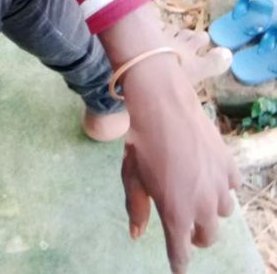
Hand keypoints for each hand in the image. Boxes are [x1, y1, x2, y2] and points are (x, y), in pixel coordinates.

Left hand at [120, 55, 240, 273]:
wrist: (163, 107)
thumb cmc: (142, 143)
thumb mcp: (132, 177)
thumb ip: (136, 208)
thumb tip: (137, 234)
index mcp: (176, 214)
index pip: (181, 253)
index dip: (178, 261)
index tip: (177, 264)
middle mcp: (202, 206)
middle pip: (208, 237)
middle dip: (197, 237)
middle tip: (187, 228)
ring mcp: (219, 187)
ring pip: (223, 212)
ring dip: (211, 210)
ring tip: (197, 196)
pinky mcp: (229, 166)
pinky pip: (232, 187)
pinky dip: (222, 185)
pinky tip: (209, 174)